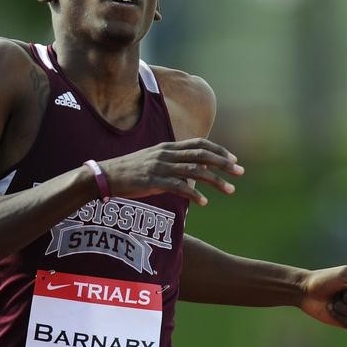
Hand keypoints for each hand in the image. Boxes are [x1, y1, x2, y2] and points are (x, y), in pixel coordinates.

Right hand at [99, 138, 243, 205]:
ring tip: (230, 190)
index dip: (218, 150)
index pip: (199, 143)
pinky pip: (178, 187)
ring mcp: (160, 167)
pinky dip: (194, 194)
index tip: (233, 159)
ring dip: (215, 180)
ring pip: (195, 171)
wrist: (106, 175)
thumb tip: (194, 172)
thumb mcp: (153, 160)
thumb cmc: (130, 171)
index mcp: (167, 147)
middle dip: (223, 163)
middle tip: (240, 172)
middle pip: (202, 155)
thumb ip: (173, 163)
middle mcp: (166, 154)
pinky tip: (204, 202)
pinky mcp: (153, 181)